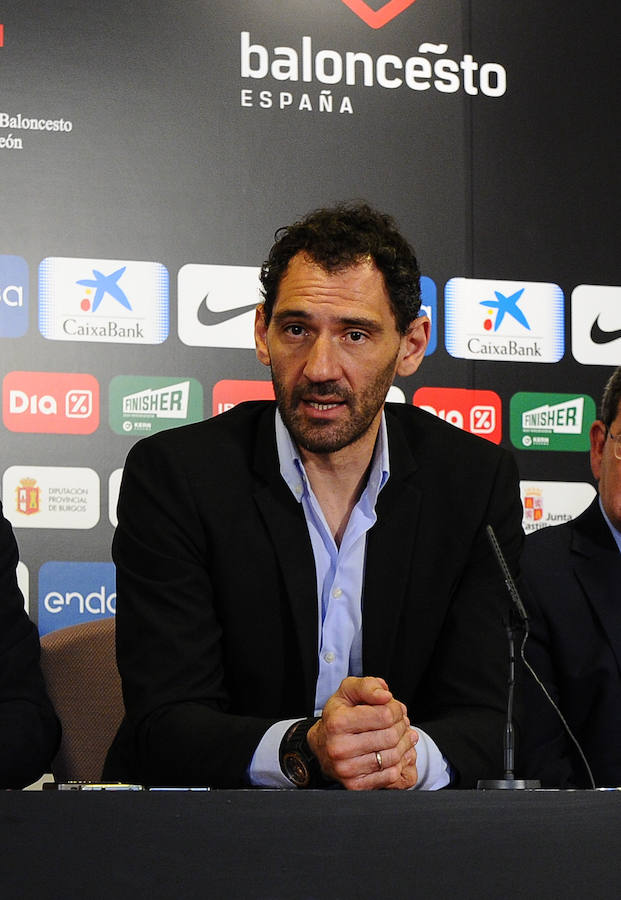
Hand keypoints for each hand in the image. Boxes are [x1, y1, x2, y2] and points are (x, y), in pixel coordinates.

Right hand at [307, 676, 417, 790]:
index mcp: (338, 723)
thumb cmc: (339, 715)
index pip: (384, 715)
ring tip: (403, 736)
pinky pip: (390, 775)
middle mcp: (340, 748)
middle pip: (391, 737)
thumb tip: (385, 695)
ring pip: (393, 757)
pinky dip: (400, 763)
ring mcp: (347, 769)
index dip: (396, 709)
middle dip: (402, 726)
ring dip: (404, 745)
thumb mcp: (348, 691)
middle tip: (402, 722)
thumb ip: (367, 685)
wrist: (322, 746)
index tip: (395, 708)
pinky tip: (397, 751)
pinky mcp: (355, 785)